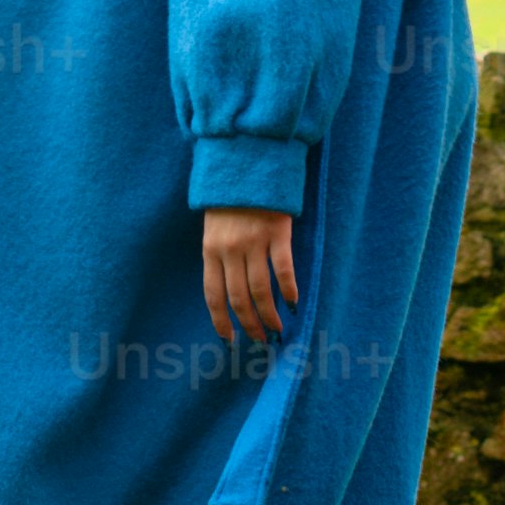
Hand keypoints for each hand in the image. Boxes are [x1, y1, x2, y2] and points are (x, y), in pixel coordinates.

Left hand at [201, 203, 303, 344]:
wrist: (248, 163)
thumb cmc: (230, 200)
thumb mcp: (214, 228)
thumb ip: (220, 257)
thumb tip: (229, 292)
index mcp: (210, 250)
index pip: (213, 295)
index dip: (221, 321)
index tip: (229, 340)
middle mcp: (230, 250)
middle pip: (239, 298)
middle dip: (250, 324)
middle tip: (261, 339)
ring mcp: (254, 242)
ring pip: (261, 290)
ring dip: (270, 315)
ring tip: (278, 329)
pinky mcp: (277, 232)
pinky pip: (283, 269)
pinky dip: (289, 289)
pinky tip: (294, 303)